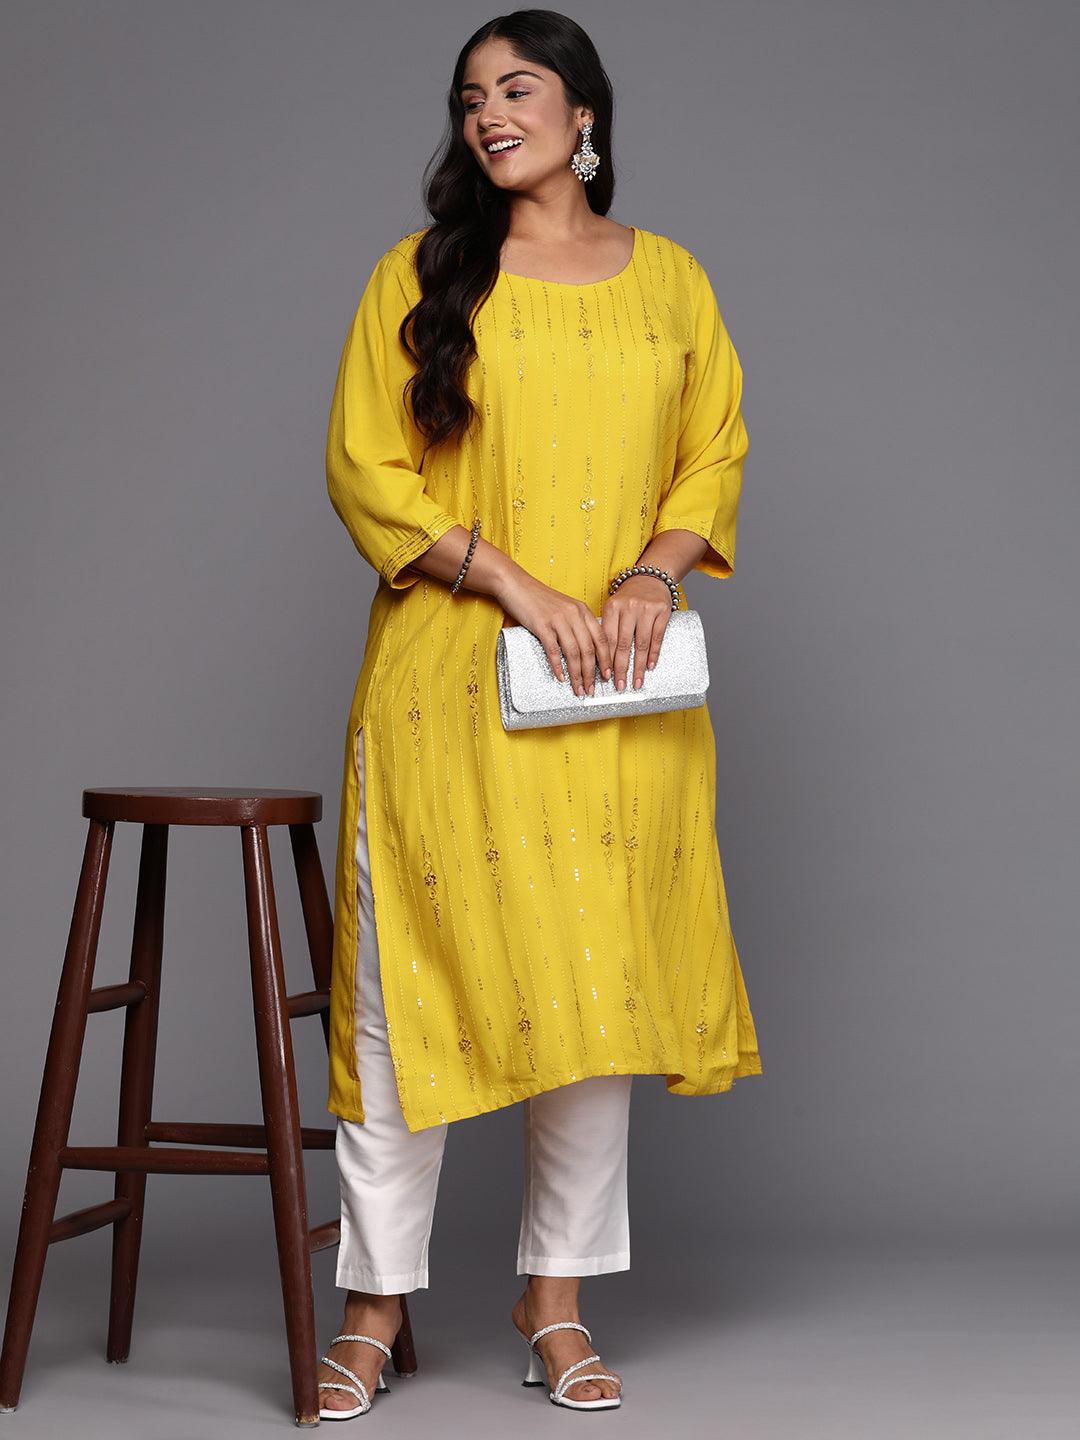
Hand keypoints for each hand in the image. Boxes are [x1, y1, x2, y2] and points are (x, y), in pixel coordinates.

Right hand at [497, 572, 614, 696]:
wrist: (515, 584)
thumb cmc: (538, 598)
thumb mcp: (564, 607)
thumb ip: (576, 623)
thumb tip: (585, 649)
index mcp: (582, 610)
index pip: (601, 638)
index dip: (606, 659)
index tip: (607, 674)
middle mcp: (574, 614)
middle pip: (589, 649)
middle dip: (592, 673)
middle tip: (591, 688)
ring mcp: (559, 619)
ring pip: (574, 652)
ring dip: (577, 674)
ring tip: (578, 687)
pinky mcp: (542, 625)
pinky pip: (554, 650)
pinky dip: (558, 666)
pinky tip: (561, 677)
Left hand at [599, 574, 673, 690]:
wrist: (650, 578)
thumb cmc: (628, 598)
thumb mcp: (614, 607)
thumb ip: (608, 628)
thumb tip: (601, 659)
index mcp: (612, 607)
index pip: (607, 638)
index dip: (606, 659)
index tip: (604, 676)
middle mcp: (628, 607)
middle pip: (623, 644)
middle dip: (620, 668)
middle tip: (619, 685)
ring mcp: (646, 609)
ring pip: (641, 644)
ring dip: (638, 666)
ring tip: (636, 681)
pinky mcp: (662, 611)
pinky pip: (657, 637)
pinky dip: (653, 654)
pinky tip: (650, 667)